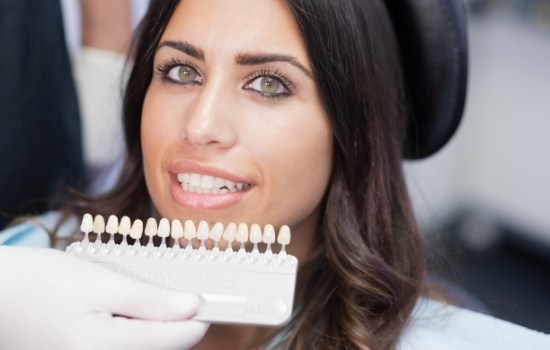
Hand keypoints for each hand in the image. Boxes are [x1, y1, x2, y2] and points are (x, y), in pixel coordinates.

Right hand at [0, 246, 208, 349]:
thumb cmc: (40, 283)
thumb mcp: (102, 282)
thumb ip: (151, 300)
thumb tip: (193, 307)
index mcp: (103, 349)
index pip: (176, 339)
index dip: (198, 316)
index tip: (210, 299)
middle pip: (161, 349)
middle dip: (171, 322)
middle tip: (171, 293)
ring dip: (152, 330)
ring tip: (135, 302)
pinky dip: (132, 335)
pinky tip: (119, 316)